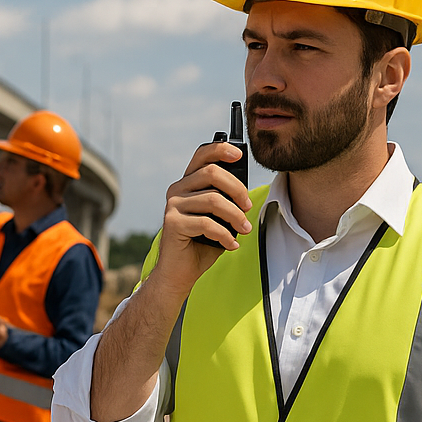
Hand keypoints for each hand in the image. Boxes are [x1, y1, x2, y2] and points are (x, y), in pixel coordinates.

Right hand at [148, 141, 252, 296]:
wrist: (180, 272)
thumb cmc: (201, 243)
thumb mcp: (216, 216)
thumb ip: (224, 199)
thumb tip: (243, 193)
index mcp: (188, 184)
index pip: (202, 155)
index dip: (220, 149)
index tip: (239, 155)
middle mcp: (177, 190)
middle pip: (212, 173)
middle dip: (237, 189)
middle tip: (248, 208)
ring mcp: (173, 206)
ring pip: (213, 200)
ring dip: (236, 216)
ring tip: (244, 230)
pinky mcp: (172, 223)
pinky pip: (207, 223)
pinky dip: (225, 235)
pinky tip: (231, 245)